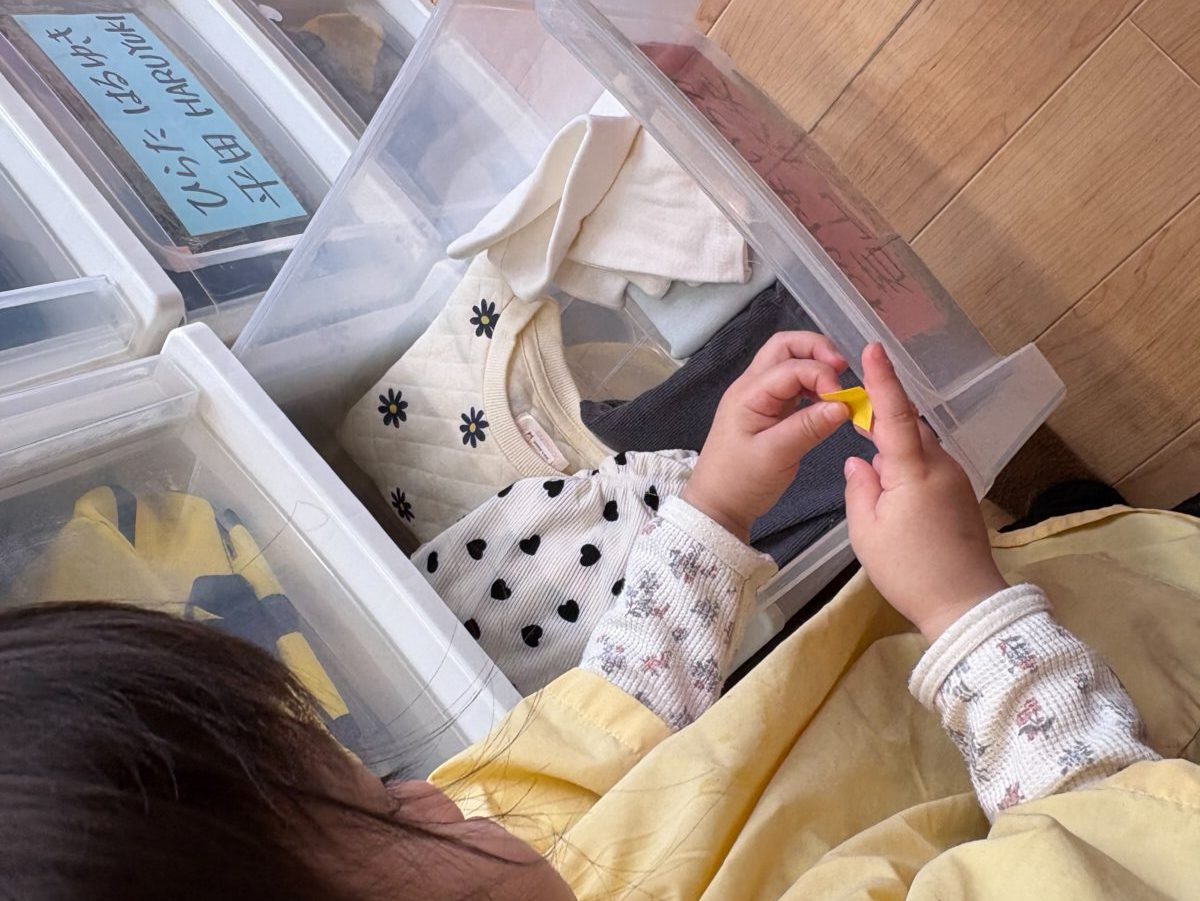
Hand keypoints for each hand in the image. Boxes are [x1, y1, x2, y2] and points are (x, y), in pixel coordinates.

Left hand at [684, 332, 851, 542]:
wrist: (718, 506)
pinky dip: (813, 387)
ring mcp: (760, 398)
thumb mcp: (775, 456)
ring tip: (839, 387)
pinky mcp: (769, 411)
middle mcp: (752, 387)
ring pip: (789, 363)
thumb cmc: (740, 481)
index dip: (822, 374)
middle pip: (785, 347)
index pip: (791, 366)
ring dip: (816, 367)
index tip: (844, 398)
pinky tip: (828, 402)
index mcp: (748, 394)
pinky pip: (793, 386)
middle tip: (844, 369)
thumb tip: (843, 405)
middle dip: (817, 351)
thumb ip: (808, 427)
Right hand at [844, 343, 1007, 641]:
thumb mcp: (866, 531)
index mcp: (913, 470)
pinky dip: (910, 472)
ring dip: (896, 455)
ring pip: (920, 450)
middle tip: (857, 434)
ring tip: (877, 484)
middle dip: (882, 427)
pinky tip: (896, 499)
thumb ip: (860, 487)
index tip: (873, 348)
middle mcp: (941, 466)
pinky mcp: (962, 497)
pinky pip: (930, 469)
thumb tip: (859, 461)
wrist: (965, 605)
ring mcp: (956, 480)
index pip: (895, 413)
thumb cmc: (909, 570)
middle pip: (909, 429)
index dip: (883, 379)